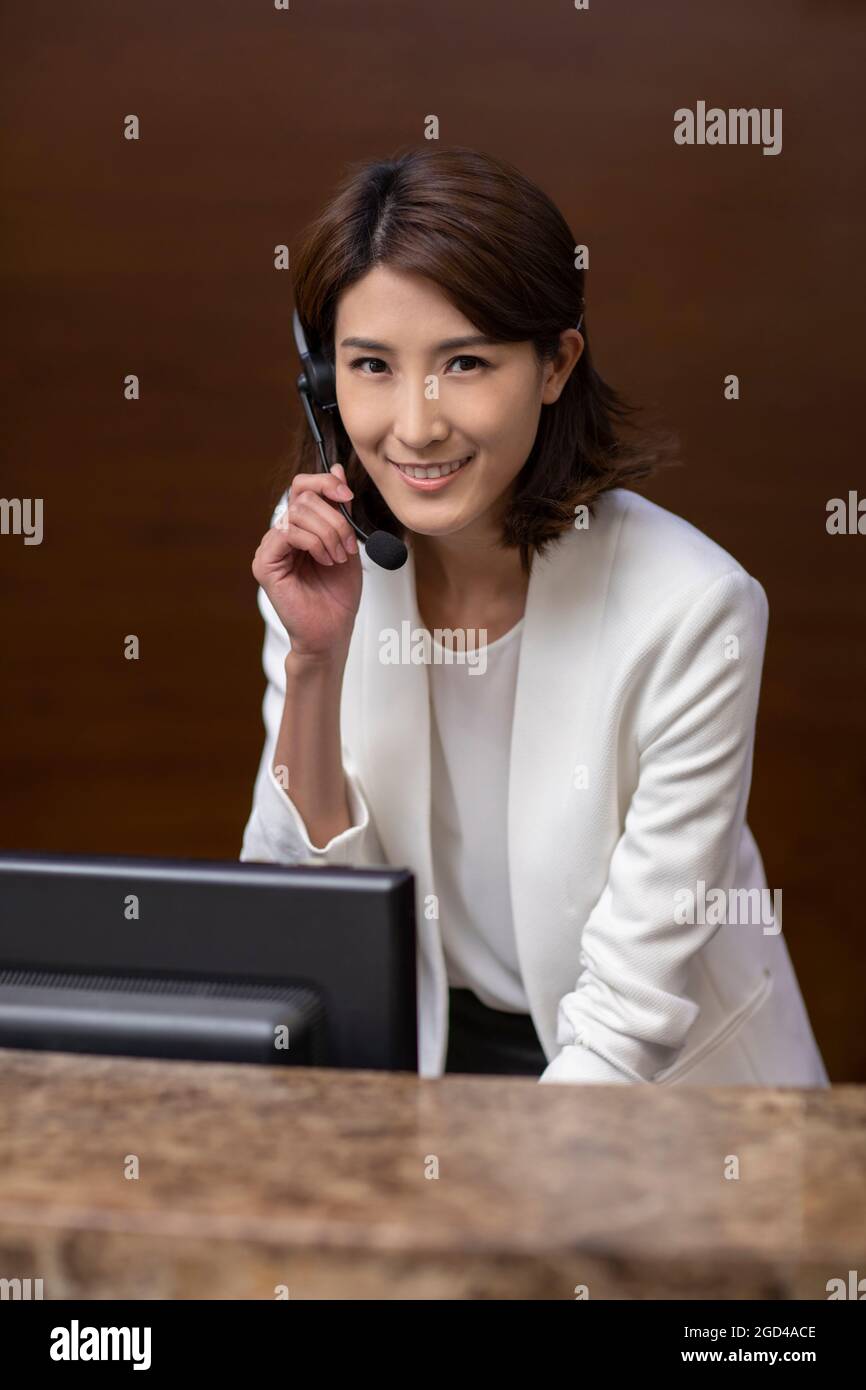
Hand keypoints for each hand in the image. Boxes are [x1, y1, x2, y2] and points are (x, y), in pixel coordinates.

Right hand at [251, 463, 362, 657]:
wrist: (332, 632)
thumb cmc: (338, 594)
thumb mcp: (347, 542)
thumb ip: (341, 508)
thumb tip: (335, 468)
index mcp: (299, 527)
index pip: (302, 487)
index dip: (326, 483)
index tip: (348, 496)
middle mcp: (281, 534)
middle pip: (303, 497)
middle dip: (335, 518)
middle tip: (348, 546)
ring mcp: (269, 548)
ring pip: (297, 513)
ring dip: (328, 533)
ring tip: (338, 557)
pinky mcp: (264, 564)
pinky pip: (287, 533)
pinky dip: (313, 543)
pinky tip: (325, 560)